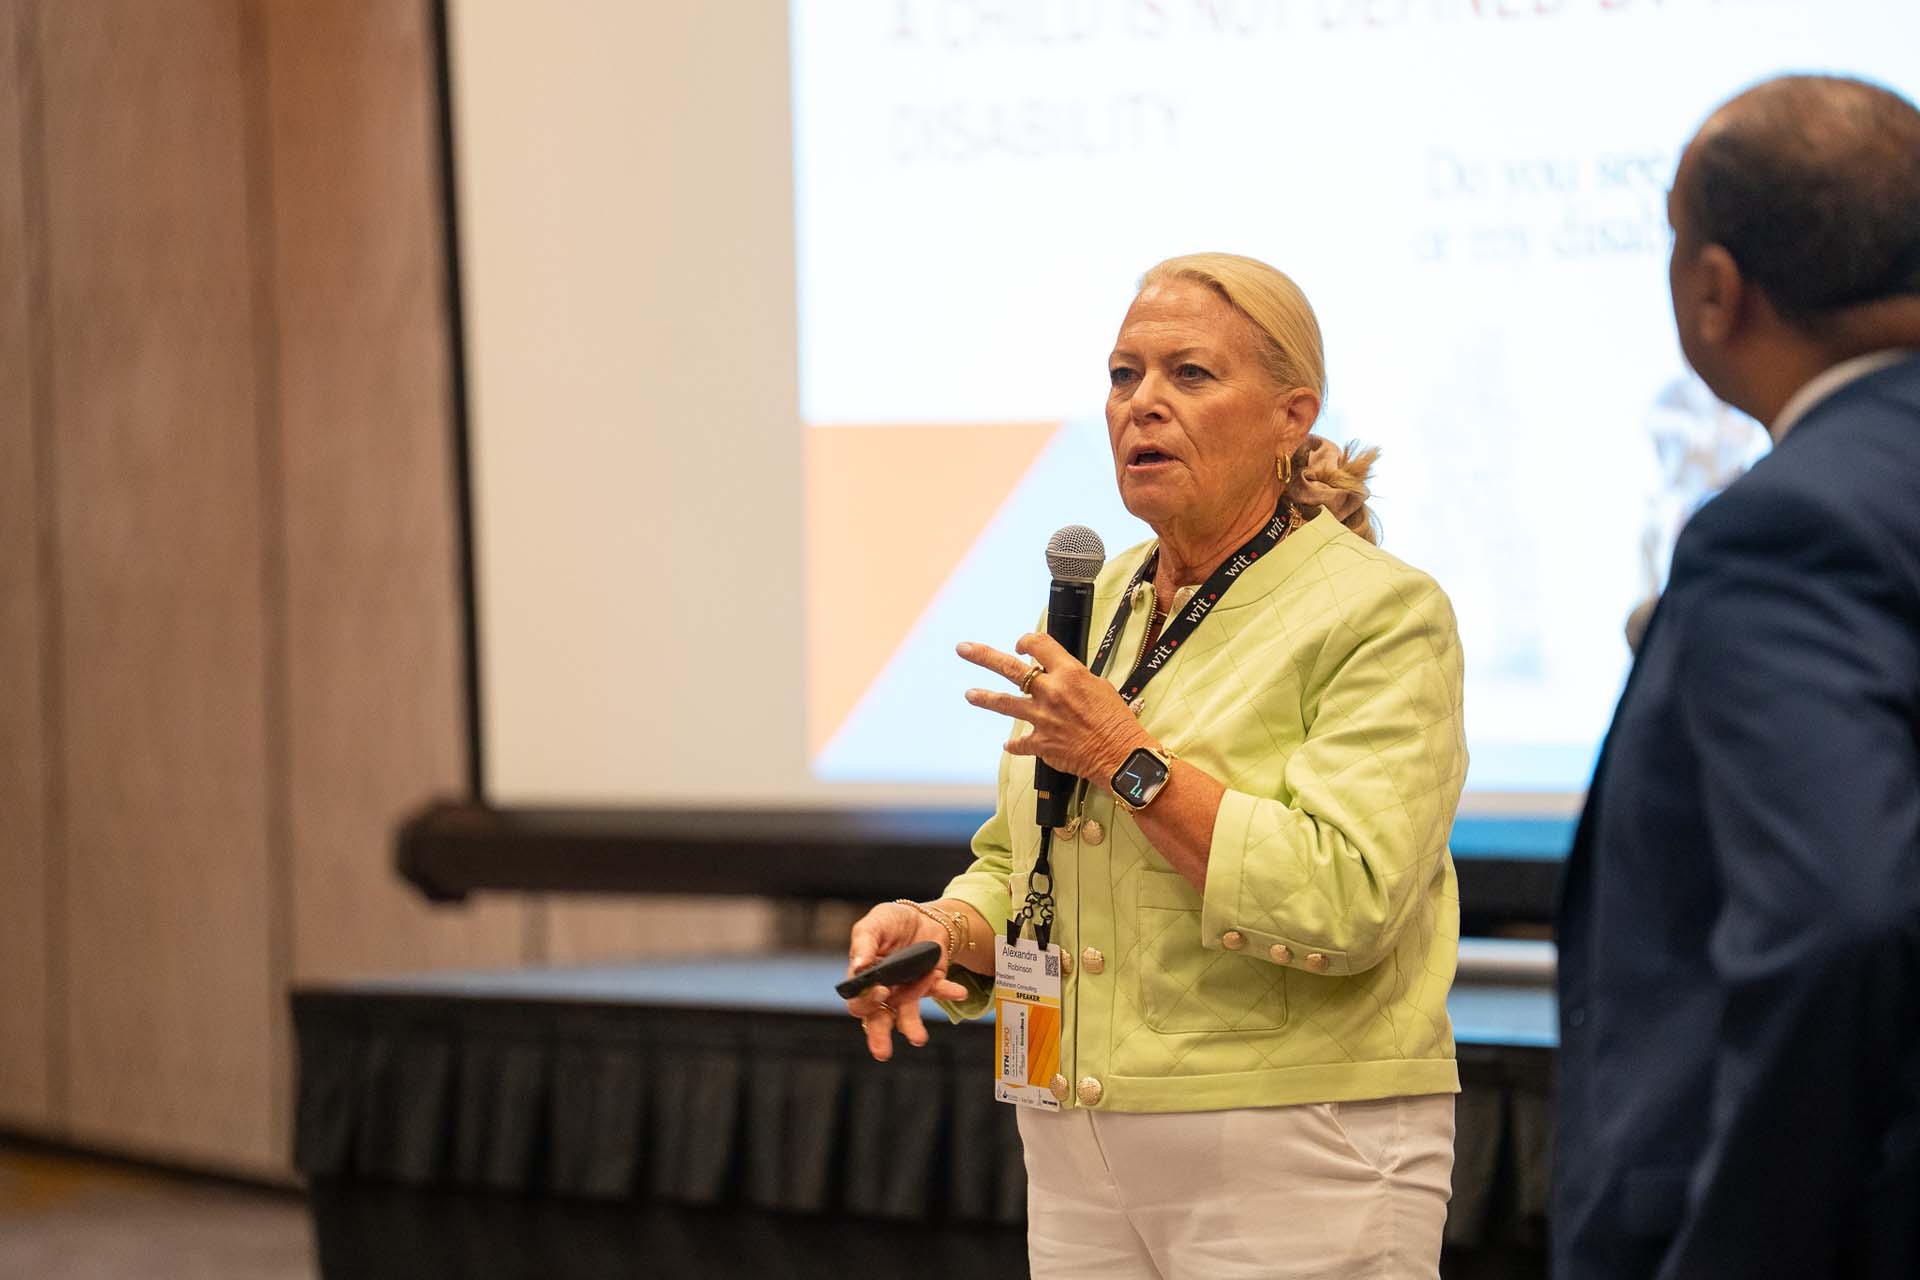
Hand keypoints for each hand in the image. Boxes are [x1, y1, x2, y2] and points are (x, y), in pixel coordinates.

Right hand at [845, 902, 969, 1061]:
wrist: (924, 917)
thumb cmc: (891, 922)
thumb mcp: (875, 923)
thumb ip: (863, 943)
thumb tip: (857, 966)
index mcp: (864, 978)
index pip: (858, 1000)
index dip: (865, 1001)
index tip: (879, 992)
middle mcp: (884, 991)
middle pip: (876, 1020)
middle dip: (878, 1037)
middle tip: (882, 1052)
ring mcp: (907, 991)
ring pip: (906, 1017)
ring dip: (912, 1027)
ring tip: (918, 1039)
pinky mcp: (931, 986)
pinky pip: (939, 993)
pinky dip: (948, 992)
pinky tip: (958, 992)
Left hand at [958, 633, 1149, 782]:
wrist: (1122, 756)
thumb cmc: (1117, 721)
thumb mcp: (1100, 687)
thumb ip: (1073, 678)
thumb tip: (1056, 674)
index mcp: (1070, 673)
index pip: (1039, 644)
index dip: (1026, 641)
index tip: (1021, 645)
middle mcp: (1052, 692)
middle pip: (1010, 668)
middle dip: (983, 656)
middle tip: (963, 649)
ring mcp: (1043, 718)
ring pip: (1005, 702)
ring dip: (984, 697)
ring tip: (969, 694)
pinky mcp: (1041, 743)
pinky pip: (1020, 743)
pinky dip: (1014, 744)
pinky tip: (1009, 744)